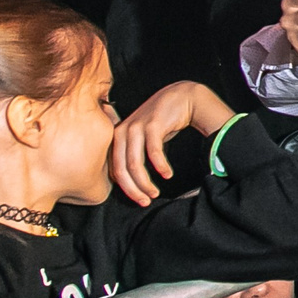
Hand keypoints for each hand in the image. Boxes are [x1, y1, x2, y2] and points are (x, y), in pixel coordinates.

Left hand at [110, 81, 236, 204]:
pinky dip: (160, 166)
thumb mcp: (144, 136)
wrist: (182, 96)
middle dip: (133, 189)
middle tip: (145, 201)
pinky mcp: (152, 125)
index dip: (126, 188)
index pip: (115, 169)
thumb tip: (132, 180)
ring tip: (155, 192)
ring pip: (134, 164)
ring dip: (145, 182)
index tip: (138, 199)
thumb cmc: (163, 119)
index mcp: (117, 136)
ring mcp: (136, 127)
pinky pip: (153, 153)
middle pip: (122, 169)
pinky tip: (167, 175)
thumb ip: (135, 152)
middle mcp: (123, 132)